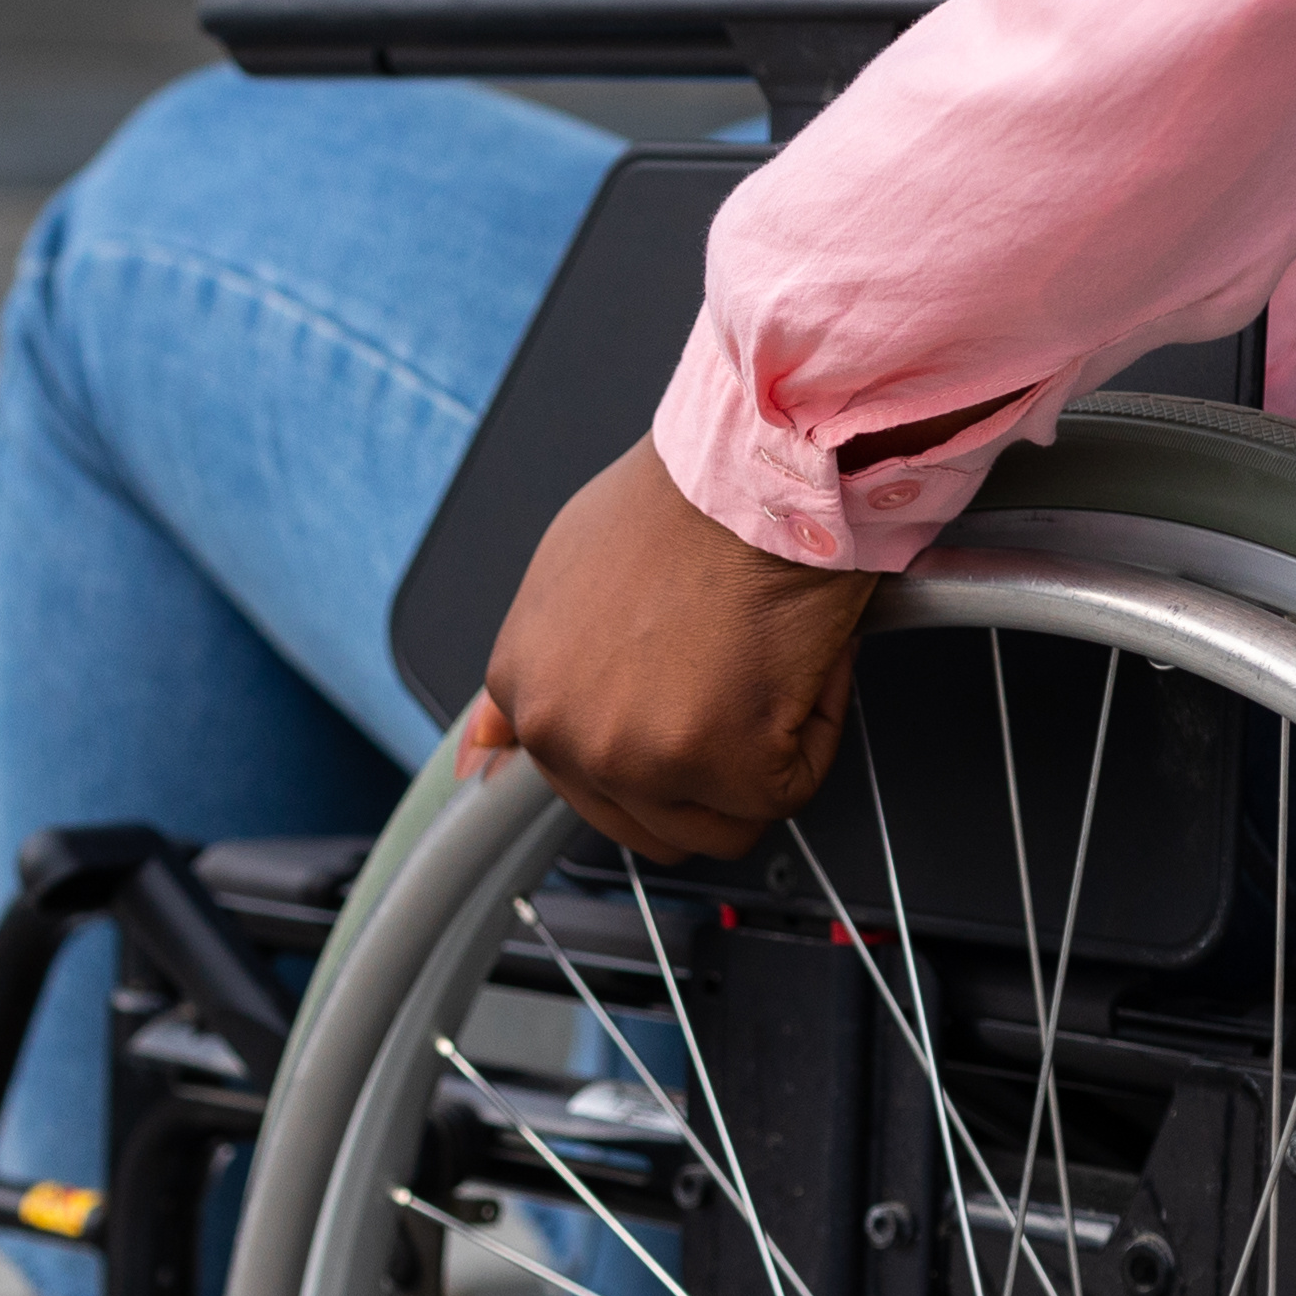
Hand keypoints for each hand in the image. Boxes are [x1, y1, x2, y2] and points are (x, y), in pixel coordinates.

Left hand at [459, 440, 881, 864]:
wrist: (752, 467)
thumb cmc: (680, 504)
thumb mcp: (560, 581)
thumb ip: (532, 678)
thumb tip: (482, 755)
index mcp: (526, 694)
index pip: (587, 790)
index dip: (654, 753)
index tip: (684, 708)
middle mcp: (568, 737)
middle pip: (652, 828)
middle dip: (706, 773)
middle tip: (731, 681)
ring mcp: (643, 759)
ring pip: (721, 826)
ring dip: (760, 758)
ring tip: (755, 663)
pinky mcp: (729, 765)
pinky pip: (792, 788)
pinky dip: (814, 728)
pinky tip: (790, 657)